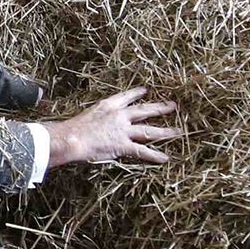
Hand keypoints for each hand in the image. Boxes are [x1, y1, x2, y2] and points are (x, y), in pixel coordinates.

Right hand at [47, 87, 180, 165]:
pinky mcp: (123, 145)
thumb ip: (95, 118)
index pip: (126, 96)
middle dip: (159, 108)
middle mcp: (119, 115)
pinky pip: (142, 151)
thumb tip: (97, 124)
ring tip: (177, 131)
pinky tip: (165, 158)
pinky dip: (154, 155)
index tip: (145, 90)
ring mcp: (123, 130)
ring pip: (149, 131)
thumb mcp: (85, 116)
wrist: (72, 138)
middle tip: (172, 105)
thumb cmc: (72, 129)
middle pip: (144, 110)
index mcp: (108, 105)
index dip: (136, 93)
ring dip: (164, 131)